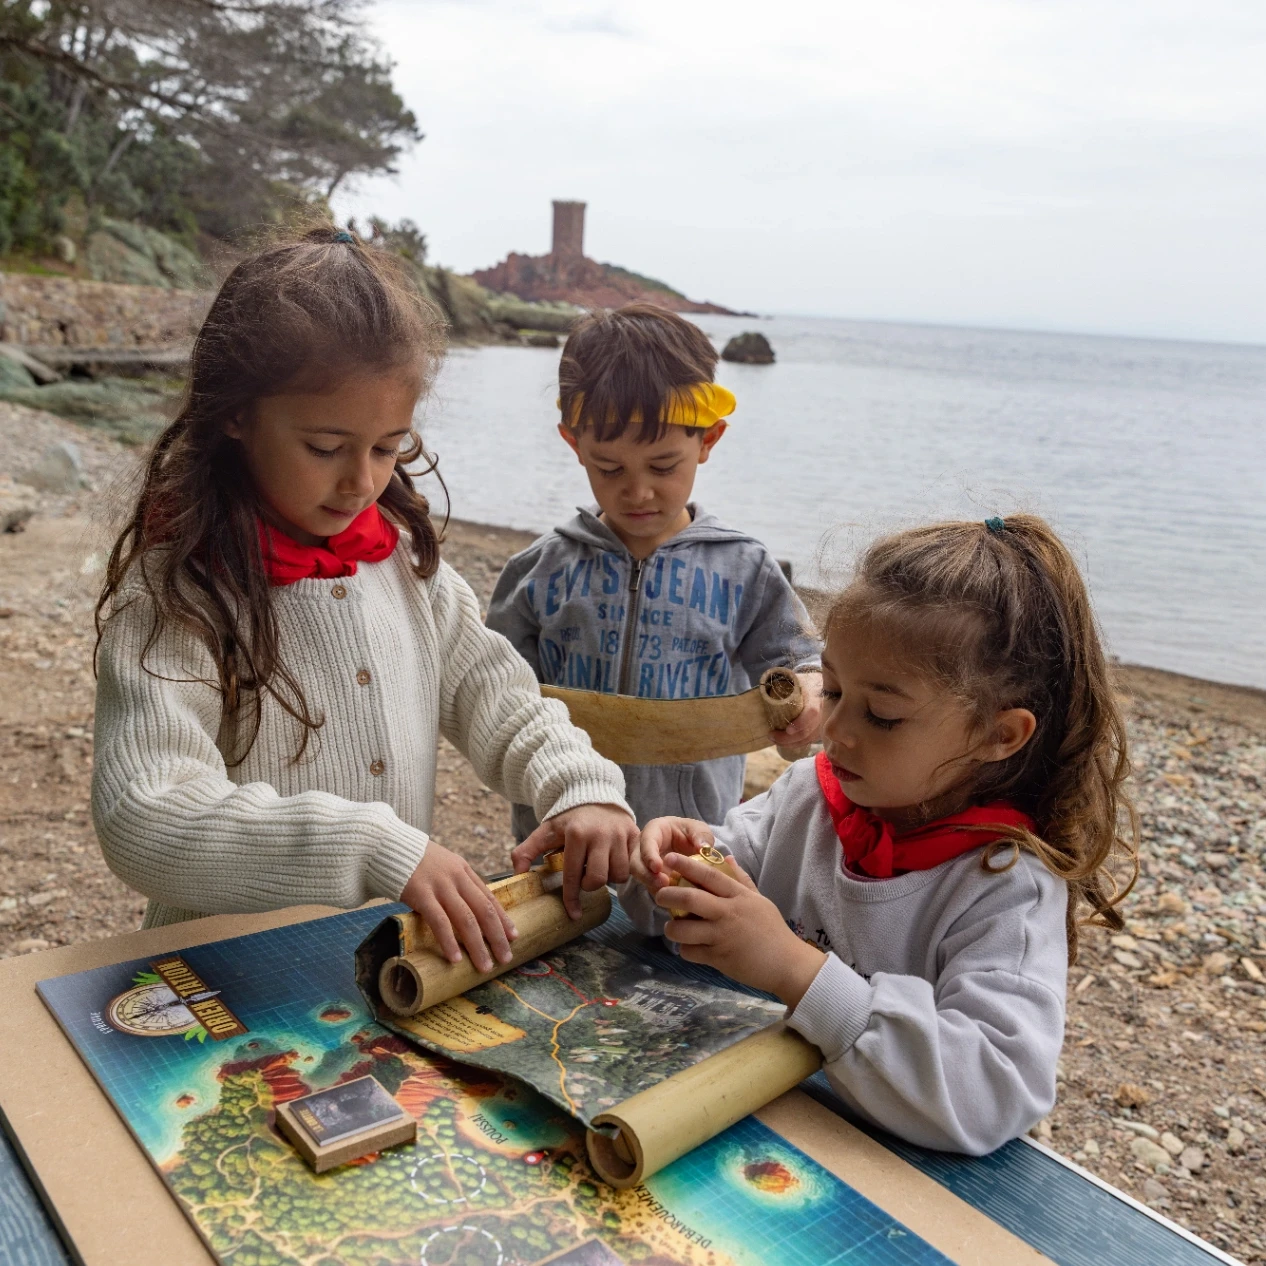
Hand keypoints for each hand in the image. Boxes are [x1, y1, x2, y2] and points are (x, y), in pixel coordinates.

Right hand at [401, 842, 517, 973]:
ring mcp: (440, 885)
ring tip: (485, 965)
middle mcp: (457, 877)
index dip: (503, 919)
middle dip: (497, 936)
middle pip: (484, 910)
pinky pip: (439, 921)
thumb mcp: (443, 866)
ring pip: (466, 919)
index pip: (489, 897)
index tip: (513, 936)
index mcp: (464, 870)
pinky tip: (455, 958)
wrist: (388, 845)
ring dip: (477, 945)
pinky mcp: (421, 894)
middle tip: (506, 958)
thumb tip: (468, 911)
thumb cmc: (414, 861)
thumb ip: (456, 884)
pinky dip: (449, 941)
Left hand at [511, 803, 638, 918]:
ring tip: (598, 867)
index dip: (571, 898)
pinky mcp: (635, 834)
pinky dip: (622, 869)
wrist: (592, 794)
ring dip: (608, 877)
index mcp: (576, 834)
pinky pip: (632, 865)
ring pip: (619, 874)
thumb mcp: (545, 831)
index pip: (573, 875)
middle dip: (589, 885)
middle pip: (598, 878)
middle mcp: (601, 834)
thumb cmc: (568, 819)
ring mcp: (620, 834)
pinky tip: (612, 863)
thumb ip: (526, 850)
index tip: (573, 914)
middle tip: (583, 877)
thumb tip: (517, 875)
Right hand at [630, 816, 714, 890]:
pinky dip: (659, 893)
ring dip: (651, 885)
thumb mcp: (698, 829)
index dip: (650, 855)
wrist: (687, 845)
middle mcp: (643, 847)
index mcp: (654, 831)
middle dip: (646, 874)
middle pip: (636, 862)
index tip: (658, 867)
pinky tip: (671, 898)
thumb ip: (701, 835)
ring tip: (668, 893)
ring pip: (640, 877)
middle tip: (663, 883)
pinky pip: (650, 887)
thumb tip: (703, 847)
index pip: (646, 841)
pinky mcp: (650, 878)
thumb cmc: (689, 832)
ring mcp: (645, 864)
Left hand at [656, 852, 826, 1007]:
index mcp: (739, 897)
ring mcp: (722, 937)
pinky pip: (690, 952)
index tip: (670, 858)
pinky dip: (685, 949)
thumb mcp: (759, 900)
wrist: (788, 965)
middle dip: (668, 895)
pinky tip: (689, 947)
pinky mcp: (719, 959)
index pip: (710, 876)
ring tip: (672, 927)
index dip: (687, 865)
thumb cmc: (773, 931)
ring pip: (684, 929)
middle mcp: (728, 914)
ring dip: (672, 928)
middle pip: (690, 899)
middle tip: (660, 895)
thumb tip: (727, 857)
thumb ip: (741, 879)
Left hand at [770, 672, 823, 748]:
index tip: (787, 730)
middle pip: (807, 731)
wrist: (819, 686)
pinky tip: (782, 742)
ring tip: (773, 739)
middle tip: (771, 735)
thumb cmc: (804, 683)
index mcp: (816, 698)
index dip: (801, 723)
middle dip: (788, 738)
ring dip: (789, 743)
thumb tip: (764, 687)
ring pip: (807, 739)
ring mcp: (821, 723)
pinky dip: (794, 744)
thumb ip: (783, 682)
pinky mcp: (818, 730)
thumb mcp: (796, 679)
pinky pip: (807, 741)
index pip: (812, 713)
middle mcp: (822, 713)